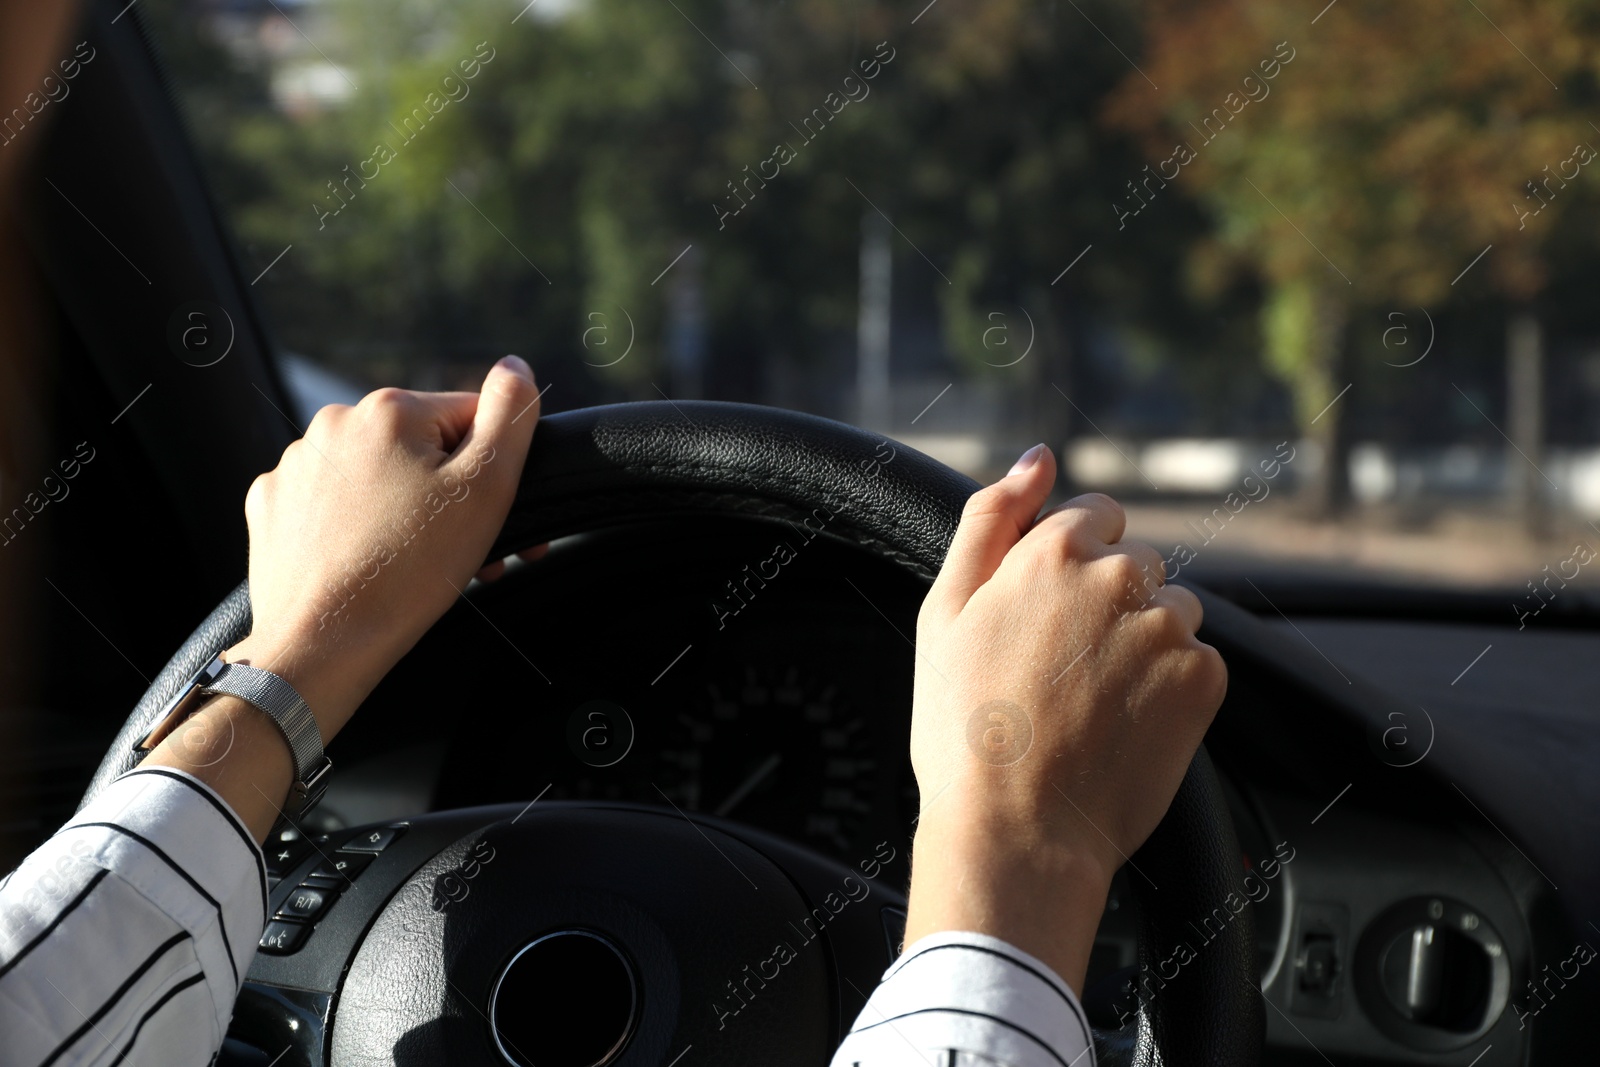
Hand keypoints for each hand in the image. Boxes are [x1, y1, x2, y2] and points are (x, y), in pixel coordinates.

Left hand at [225, 356, 543, 739]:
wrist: (324, 642)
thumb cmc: (408, 572)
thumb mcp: (485, 489)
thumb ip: (509, 417)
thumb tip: (515, 367)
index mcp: (392, 410)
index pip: (470, 418)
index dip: (493, 470)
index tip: (495, 519)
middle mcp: (335, 424)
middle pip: (421, 449)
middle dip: (449, 496)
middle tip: (464, 552)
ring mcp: (296, 465)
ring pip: (376, 477)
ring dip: (404, 511)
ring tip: (415, 565)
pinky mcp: (273, 505)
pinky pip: (331, 504)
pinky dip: (354, 527)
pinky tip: (368, 562)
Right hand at [903, 443, 1226, 990]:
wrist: (1016, 829)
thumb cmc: (963, 726)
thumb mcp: (944, 610)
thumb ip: (990, 517)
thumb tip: (1036, 457)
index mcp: (1055, 549)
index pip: (1096, 516)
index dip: (1070, 564)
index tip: (1049, 615)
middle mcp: (1121, 576)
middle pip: (1136, 564)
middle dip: (1108, 601)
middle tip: (1061, 669)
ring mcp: (1170, 628)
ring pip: (1170, 611)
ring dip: (1143, 641)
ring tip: (1092, 701)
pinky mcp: (1205, 679)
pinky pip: (1198, 661)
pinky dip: (1170, 685)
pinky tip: (1123, 722)